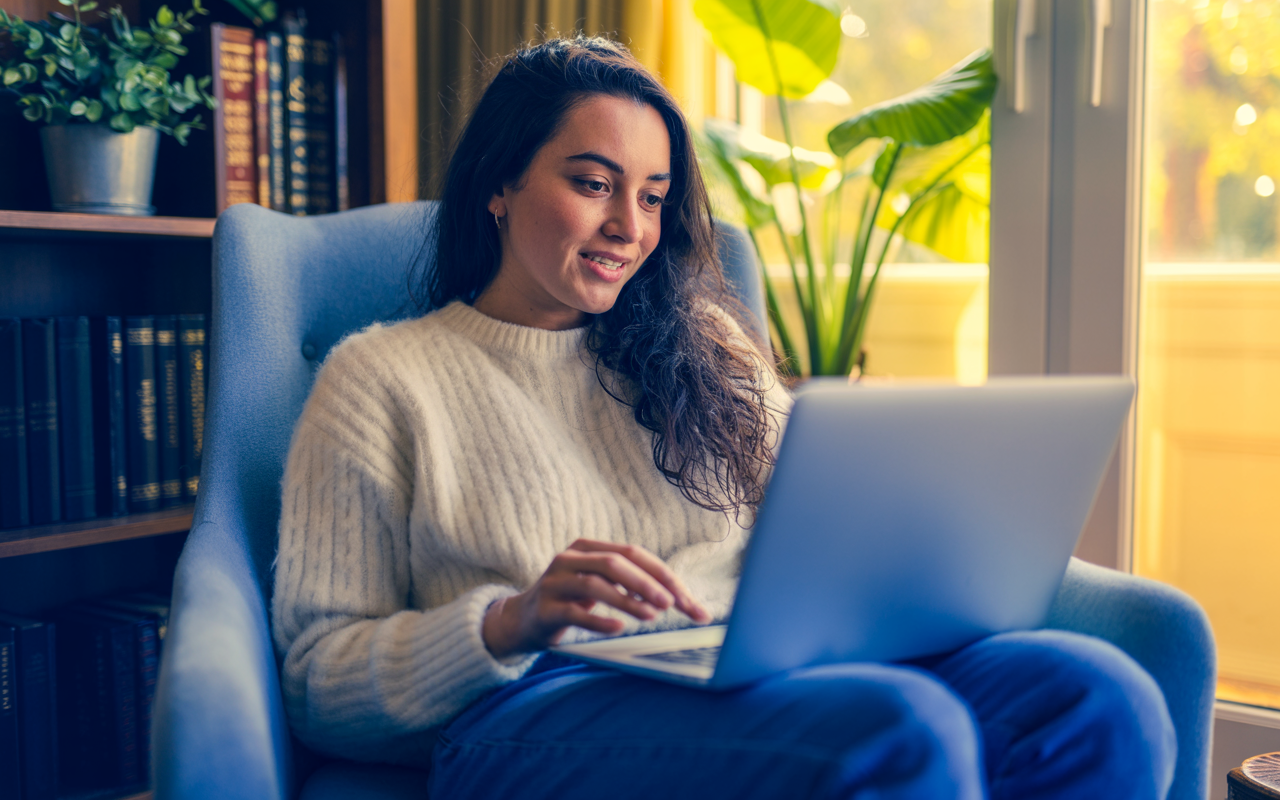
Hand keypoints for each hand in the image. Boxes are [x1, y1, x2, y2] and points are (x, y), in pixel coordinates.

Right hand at [482, 539, 712, 658]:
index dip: (663, 576)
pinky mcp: (545, 607)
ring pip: (594, 585)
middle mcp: (570, 558)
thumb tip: (678, 599)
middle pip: (615, 563)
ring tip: (650, 616)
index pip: (634, 554)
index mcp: (589, 547)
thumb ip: (631, 586)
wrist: (523, 620)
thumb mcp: (600, 585)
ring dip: (626, 601)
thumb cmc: (572, 601)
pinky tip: (618, 628)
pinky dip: (598, 620)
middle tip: (670, 604)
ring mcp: (555, 581)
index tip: (687, 601)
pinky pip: (574, 613)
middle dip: (646, 584)